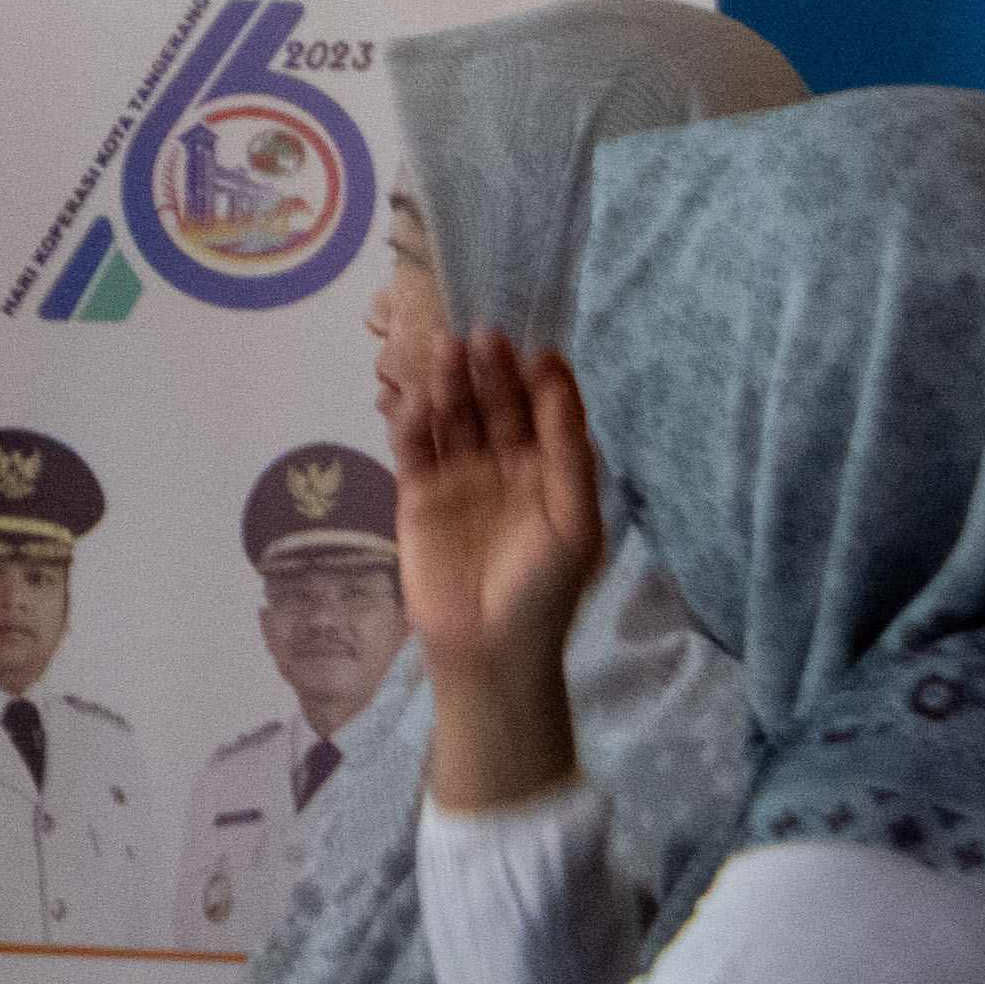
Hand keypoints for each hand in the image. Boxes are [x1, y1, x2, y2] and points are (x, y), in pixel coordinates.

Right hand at [394, 332, 607, 671]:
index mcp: (547, 467)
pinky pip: (412, 448)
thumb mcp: (575, 521)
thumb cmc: (543, 587)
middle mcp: (502, 463)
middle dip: (489, 370)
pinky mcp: (417, 493)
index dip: (537, 377)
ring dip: (448, 384)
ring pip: (452, 417)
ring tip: (445, 350)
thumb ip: (569, 452)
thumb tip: (557, 380)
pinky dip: (409, 422)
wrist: (489, 648)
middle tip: (482, 334)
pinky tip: (410, 398)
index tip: (532, 346)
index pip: (543, 409)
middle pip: (494, 404)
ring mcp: (458, 476)